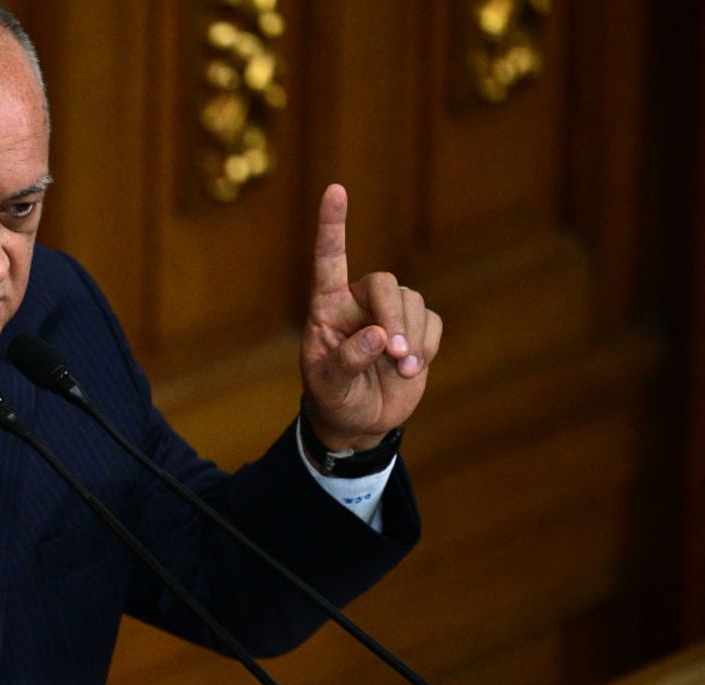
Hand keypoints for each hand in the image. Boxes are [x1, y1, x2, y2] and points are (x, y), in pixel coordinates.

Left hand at [300, 184, 441, 450]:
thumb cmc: (333, 398)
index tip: (335, 189)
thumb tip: (377, 336)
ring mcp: (389, 313)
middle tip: (395, 354)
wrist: (359, 420)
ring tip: (401, 370)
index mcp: (326, 307)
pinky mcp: (417, 328)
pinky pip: (432, 322)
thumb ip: (347, 361)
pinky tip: (412, 369)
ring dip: (412, 338)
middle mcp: (357, 302)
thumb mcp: (328, 386)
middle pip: (385, 284)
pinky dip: (428, 346)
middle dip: (394, 316)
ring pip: (412, 302)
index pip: (329, 259)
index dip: (332, 225)